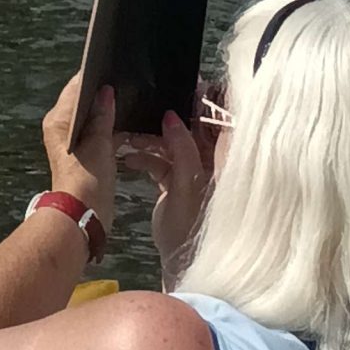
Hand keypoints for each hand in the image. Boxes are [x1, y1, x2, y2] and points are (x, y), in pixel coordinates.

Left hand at [41, 76, 117, 225]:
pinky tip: (129, 125)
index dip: (92, 77)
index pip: (74, 88)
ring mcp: (73, 141)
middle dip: (103, 93)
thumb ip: (102, 116)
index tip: (112, 66)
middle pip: (83, 101)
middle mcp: (61, 127)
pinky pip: (99, 132)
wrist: (84, 215)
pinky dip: (111, 128)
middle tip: (126, 83)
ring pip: (92, 117)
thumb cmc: (87, 179)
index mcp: (58, 120)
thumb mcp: (98, 145)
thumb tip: (106, 91)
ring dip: (109, 112)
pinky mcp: (85, 154)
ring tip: (131, 101)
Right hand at [125, 108, 217, 287]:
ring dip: (151, 138)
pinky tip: (127, 158)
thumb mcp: (187, 188)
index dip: (209, 102)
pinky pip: (162, 160)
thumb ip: (182, 151)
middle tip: (146, 101)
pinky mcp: (178, 183)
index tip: (189, 81)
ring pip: (174, 143)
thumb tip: (171, 115)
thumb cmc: (192, 231)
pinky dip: (146, 157)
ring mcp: (195, 174)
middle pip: (194, 129)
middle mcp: (212, 164)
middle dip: (171, 115)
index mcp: (224, 163)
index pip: (222, 123)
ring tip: (126, 136)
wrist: (184, 267)